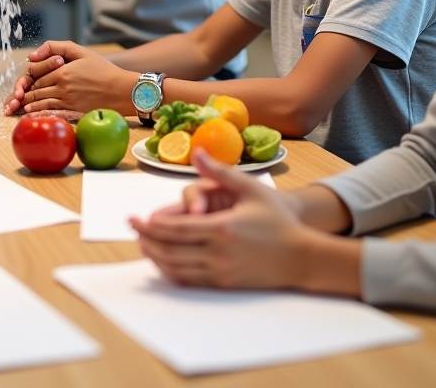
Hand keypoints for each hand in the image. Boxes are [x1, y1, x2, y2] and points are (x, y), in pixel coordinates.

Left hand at [8, 41, 134, 114]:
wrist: (122, 90)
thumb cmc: (102, 69)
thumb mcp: (81, 51)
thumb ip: (56, 47)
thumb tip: (32, 55)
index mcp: (62, 71)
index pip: (37, 75)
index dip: (29, 79)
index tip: (23, 82)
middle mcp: (62, 86)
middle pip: (36, 90)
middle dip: (24, 94)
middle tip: (14, 98)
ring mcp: (67, 100)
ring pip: (41, 102)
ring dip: (28, 105)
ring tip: (20, 106)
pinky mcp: (73, 111)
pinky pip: (51, 113)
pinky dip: (39, 113)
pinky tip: (32, 113)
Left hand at [131, 151, 360, 293]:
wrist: (302, 256)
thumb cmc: (277, 219)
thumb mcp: (250, 188)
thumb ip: (220, 171)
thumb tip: (197, 151)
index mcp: (222, 228)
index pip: (176, 229)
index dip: (152, 226)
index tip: (135, 219)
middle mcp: (219, 253)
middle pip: (171, 250)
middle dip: (148, 240)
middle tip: (133, 230)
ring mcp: (222, 272)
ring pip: (178, 269)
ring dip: (156, 258)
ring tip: (143, 245)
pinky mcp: (226, 284)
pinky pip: (191, 281)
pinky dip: (173, 272)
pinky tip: (165, 262)